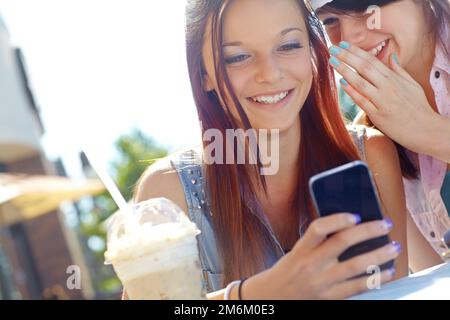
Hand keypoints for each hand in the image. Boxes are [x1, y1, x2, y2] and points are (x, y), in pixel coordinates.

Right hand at [245, 213, 399, 298]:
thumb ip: (317, 241)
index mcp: (301, 249)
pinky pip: (359, 287)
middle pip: (343, 243)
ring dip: (379, 255)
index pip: (318, 229)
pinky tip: (387, 271)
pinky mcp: (331, 297)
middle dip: (368, 231)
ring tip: (394, 247)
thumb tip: (350, 226)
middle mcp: (311, 265)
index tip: (355, 215)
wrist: (275, 296)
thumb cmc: (289, 269)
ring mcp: (322, 283)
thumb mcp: (296, 251)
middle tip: (385, 224)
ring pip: (357, 266)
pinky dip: (377, 278)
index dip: (338, 220)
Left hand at [329, 42, 436, 154]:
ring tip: (332, 62)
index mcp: (394, 79)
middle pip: (364, 67)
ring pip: (360, 82)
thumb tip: (391, 56)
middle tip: (333, 48)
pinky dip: (351, 91)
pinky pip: (362, 101)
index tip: (344, 44)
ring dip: (344, 71)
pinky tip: (341, 82)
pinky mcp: (378, 115)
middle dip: (347, 56)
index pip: (372, 60)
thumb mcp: (412, 85)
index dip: (357, 51)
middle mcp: (387, 87)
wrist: (425, 129)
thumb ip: (399, 70)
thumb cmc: (418, 107)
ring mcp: (382, 101)